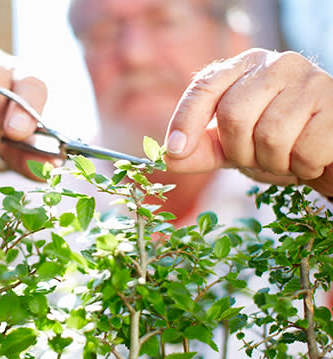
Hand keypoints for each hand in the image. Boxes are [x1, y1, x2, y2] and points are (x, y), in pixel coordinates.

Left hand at [165, 48, 332, 195]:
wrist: (326, 146)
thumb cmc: (274, 142)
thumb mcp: (230, 146)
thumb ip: (199, 150)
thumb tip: (169, 157)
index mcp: (243, 68)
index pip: (204, 87)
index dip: (185, 120)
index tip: (174, 151)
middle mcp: (275, 65)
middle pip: (233, 115)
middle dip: (239, 152)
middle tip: (257, 158)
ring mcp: (309, 79)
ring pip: (270, 135)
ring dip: (273, 162)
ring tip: (284, 157)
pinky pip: (305, 149)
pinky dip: (302, 165)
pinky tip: (308, 158)